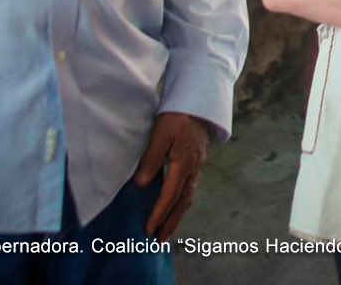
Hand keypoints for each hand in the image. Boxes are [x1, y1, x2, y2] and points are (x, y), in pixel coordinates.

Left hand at [133, 111, 210, 240]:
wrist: (199, 101)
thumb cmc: (178, 114)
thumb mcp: (161, 133)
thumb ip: (151, 158)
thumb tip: (141, 185)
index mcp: (184, 163)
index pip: (170, 195)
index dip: (159, 214)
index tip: (149, 230)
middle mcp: (194, 168)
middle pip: (183, 202)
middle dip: (171, 222)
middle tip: (160, 239)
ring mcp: (198, 165)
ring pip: (189, 196)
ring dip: (178, 214)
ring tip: (168, 228)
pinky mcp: (198, 161)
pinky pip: (191, 188)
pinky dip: (183, 201)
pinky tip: (177, 204)